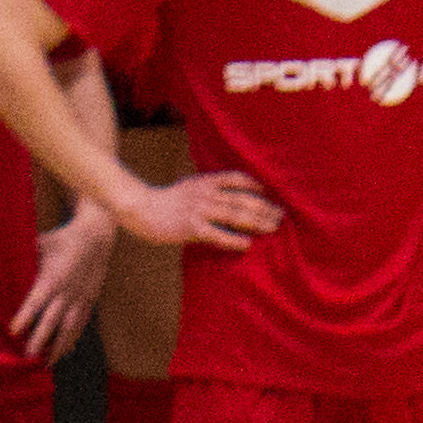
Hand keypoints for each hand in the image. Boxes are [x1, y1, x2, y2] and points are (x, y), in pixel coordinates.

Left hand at [11, 206, 116, 361]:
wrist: (97, 238)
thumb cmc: (61, 240)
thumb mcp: (40, 244)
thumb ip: (23, 257)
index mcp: (53, 277)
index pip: (36, 301)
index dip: (25, 316)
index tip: (12, 331)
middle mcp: (67, 291)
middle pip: (53, 320)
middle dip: (41, 339)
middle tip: (28, 356)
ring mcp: (80, 298)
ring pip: (69, 327)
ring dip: (58, 347)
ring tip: (47, 364)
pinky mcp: (89, 302)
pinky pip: (81, 325)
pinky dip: (72, 340)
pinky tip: (64, 353)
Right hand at [106, 168, 280, 251]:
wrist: (140, 208)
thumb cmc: (163, 200)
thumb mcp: (187, 187)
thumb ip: (206, 188)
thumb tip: (224, 194)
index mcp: (204, 182)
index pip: (236, 179)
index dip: (254, 185)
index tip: (268, 193)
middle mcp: (205, 194)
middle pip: (241, 199)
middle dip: (264, 207)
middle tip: (282, 215)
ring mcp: (198, 210)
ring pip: (234, 214)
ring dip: (256, 221)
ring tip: (273, 228)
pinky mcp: (191, 228)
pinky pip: (217, 234)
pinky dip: (233, 239)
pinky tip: (247, 244)